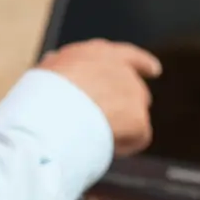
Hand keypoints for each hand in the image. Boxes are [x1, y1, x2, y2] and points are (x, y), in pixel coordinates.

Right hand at [38, 39, 161, 155]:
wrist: (55, 109)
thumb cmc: (44, 89)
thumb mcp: (47, 68)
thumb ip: (58, 64)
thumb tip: (54, 60)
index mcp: (100, 53)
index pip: (128, 55)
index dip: (142, 64)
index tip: (155, 70)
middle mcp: (122, 69)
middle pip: (134, 90)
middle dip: (127, 105)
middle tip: (111, 122)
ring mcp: (133, 94)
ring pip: (134, 116)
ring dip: (120, 127)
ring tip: (93, 136)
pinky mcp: (139, 119)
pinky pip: (136, 138)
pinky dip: (124, 145)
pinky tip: (105, 147)